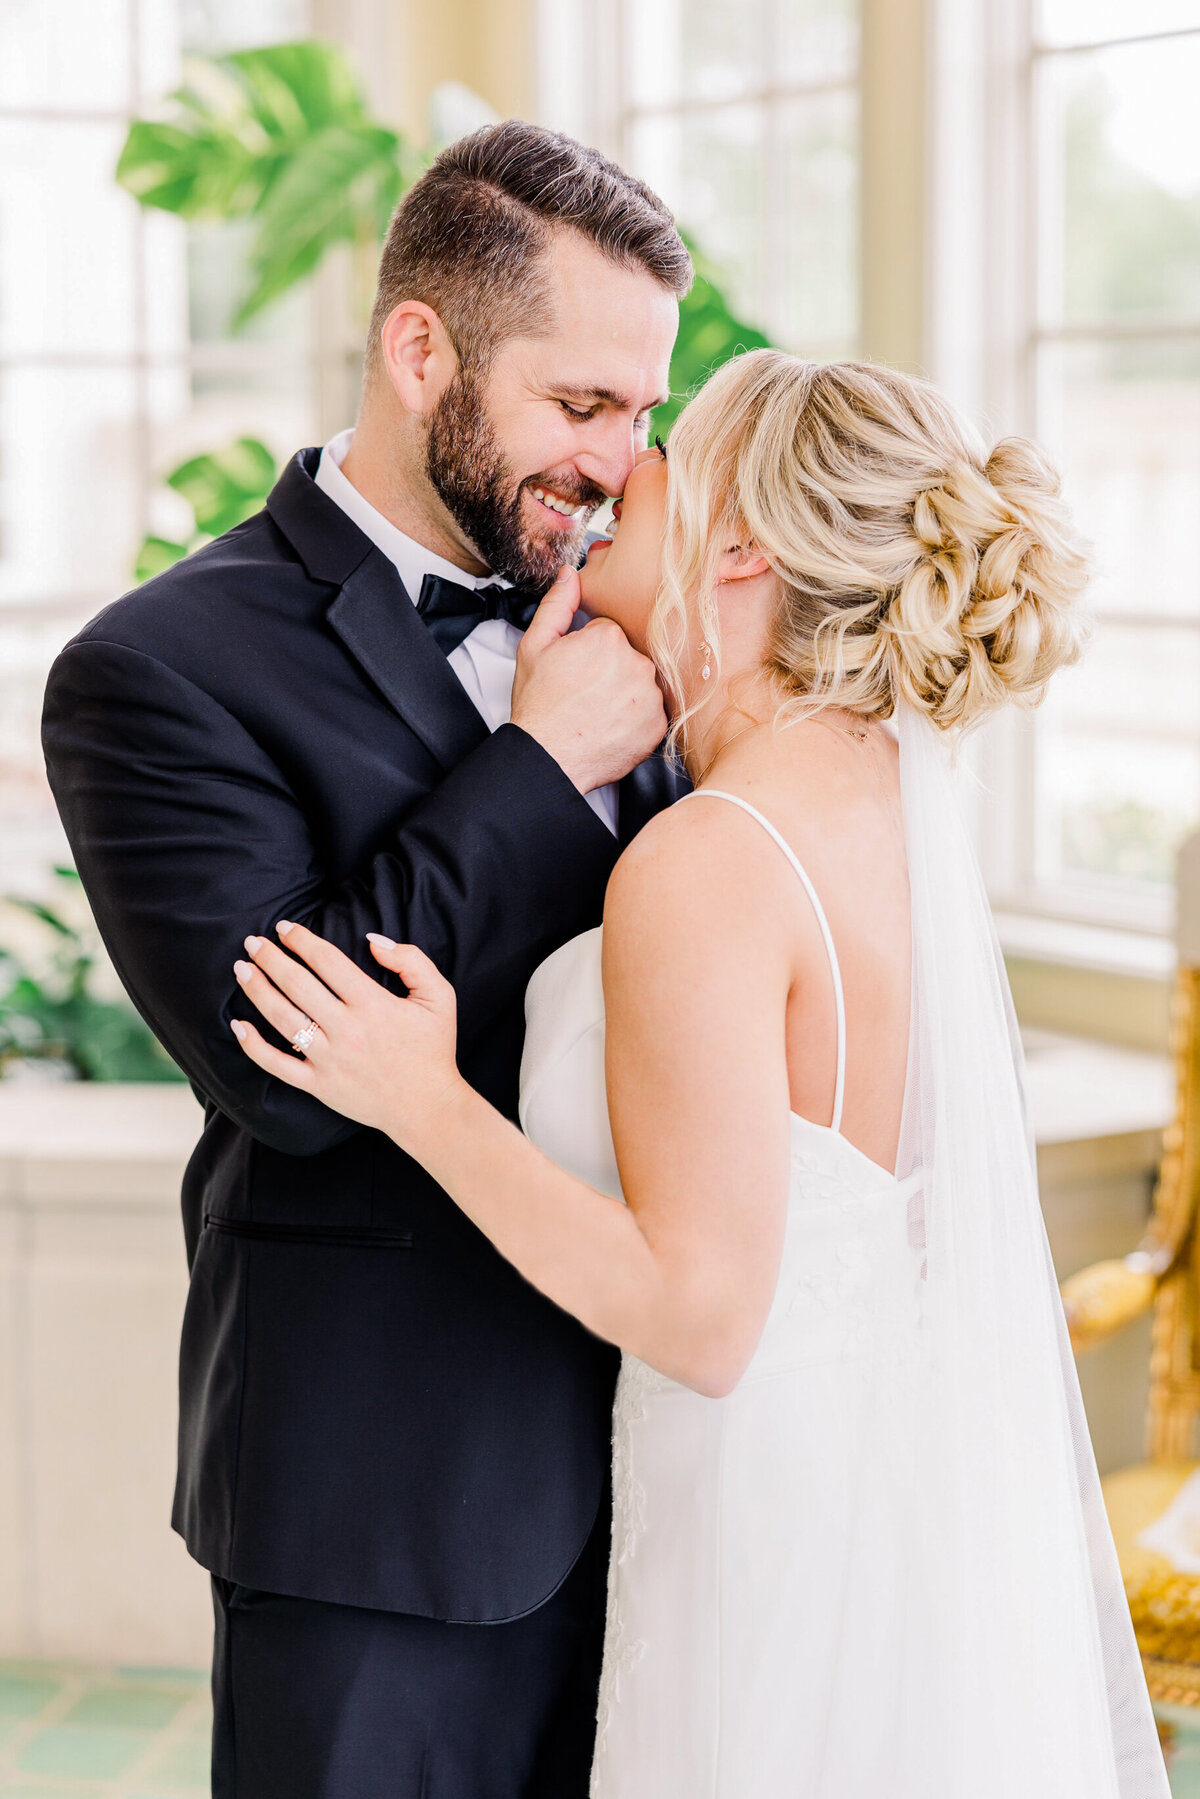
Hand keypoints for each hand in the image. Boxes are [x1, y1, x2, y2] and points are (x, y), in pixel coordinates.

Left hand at [230, 921, 463, 1153]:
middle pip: (297, 984)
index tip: (284, 927)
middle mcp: (347, 1029)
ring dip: (257, 990)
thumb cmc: (433, 1049)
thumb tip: (372, 941)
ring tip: (242, 969)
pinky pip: (277, 1065)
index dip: (301, 940)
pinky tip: (238, 1026)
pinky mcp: (318, 1085)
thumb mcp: (439, 997)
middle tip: (253, 942)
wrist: (427, 1106)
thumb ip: (412, 960)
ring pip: (282, 1018)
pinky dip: (254, 1046)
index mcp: (374, 1004)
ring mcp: (329, 1059)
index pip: (327, 961)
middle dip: (270, 958)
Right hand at [511, 564, 667, 791]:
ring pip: (642, 683)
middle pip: (628, 656)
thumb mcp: (535, 646)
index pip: (608, 632)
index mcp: (609, 637)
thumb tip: (570, 573)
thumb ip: (557, 604)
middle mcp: (637, 662)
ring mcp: (651, 695)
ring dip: (626, 693)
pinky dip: (636, 719)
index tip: (576, 670)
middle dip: (610, 670)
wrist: (548, 757)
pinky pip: (652, 712)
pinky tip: (612, 725)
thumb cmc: (539, 705)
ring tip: (598, 710)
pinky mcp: (658, 725)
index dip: (589, 651)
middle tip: (584, 692)